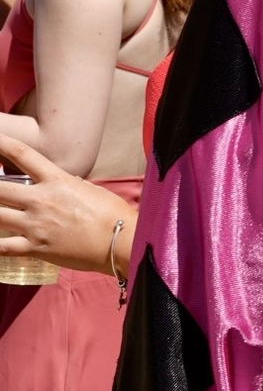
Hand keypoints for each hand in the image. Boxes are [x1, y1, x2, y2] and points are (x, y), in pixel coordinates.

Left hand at [0, 135, 134, 273]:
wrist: (121, 241)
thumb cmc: (113, 214)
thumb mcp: (91, 190)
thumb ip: (70, 185)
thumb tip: (65, 183)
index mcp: (57, 181)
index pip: (23, 155)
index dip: (3, 142)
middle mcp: (41, 200)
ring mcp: (35, 224)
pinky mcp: (35, 247)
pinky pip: (3, 247)